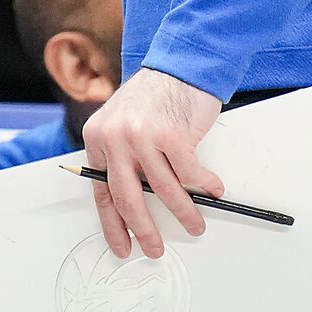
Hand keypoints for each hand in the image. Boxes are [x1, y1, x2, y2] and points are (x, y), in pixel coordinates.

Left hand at [81, 67, 222, 258]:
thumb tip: (133, 205)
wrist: (180, 64)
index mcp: (98, 137)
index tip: (122, 246)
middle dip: (144, 230)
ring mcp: (143, 137)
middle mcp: (116, 138)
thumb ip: (121, 157)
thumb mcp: (122, 122)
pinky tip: (213, 191)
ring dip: (184, 213)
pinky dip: (205, 186)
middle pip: (128, 199)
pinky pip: (191, 174)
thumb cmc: (154, 96)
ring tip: (195, 225)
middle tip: (154, 248)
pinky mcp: (172, 136)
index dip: (112, 224)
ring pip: (164, 191)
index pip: (101, 192)